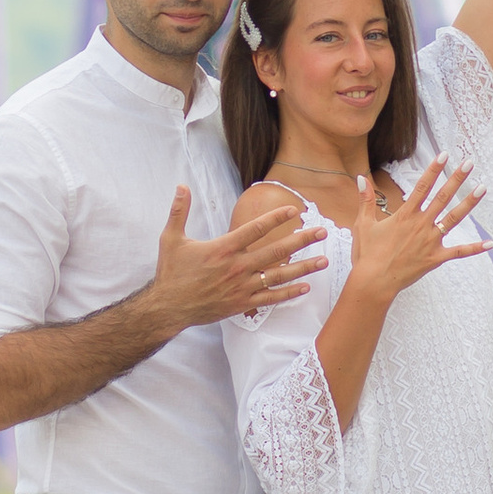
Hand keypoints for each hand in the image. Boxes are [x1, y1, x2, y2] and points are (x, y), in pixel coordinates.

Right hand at [152, 184, 327, 331]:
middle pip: (276, 250)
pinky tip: (305, 287)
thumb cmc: (171, 273)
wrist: (168, 308)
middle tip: (322, 232)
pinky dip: (289, 293)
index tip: (295, 210)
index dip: (276, 218)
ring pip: (279, 275)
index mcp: (223, 248)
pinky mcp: (242, 304)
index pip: (255, 229)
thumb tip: (181, 185)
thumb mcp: (171, 239)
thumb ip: (179, 211)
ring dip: (304, 267)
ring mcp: (242, 287)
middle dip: (301, 240)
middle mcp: (237, 267)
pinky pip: (270, 299)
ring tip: (324, 261)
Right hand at [346, 157, 490, 307]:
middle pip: (443, 197)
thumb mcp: (363, 224)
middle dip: (457, 178)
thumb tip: (360, 178)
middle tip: (469, 163)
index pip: (422, 186)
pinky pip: (458, 252)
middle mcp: (421, 224)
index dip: (434, 170)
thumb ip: (365, 200)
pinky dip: (474, 249)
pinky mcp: (436, 258)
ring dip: (469, 203)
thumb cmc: (367, 254)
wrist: (374, 282)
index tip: (444, 155)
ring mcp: (431, 241)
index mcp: (405, 215)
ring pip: (454, 219)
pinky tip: (490, 244)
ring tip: (482, 188)